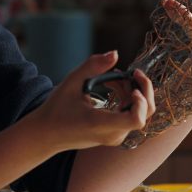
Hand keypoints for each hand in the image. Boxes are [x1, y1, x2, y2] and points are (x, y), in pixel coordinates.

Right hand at [32, 51, 155, 150]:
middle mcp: (112, 135)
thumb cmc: (56, 109)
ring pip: (139, 113)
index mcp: (101, 124)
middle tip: (131, 72)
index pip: (136, 120)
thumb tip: (115, 53)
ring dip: (133, 92)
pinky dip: (127, 99)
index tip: (131, 84)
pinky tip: (113, 86)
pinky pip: (130, 116)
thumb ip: (93, 66)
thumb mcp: (71, 82)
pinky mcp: (114, 135)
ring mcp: (115, 137)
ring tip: (114, 78)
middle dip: (142, 89)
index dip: (141, 100)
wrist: (47, 134)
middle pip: (144, 114)